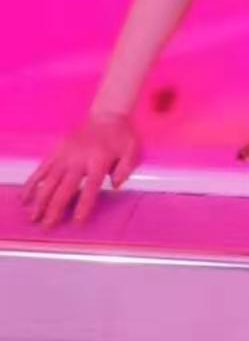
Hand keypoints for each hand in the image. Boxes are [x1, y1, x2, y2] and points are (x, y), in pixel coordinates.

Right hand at [20, 112, 141, 229]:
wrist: (107, 115)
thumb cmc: (120, 136)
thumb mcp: (131, 150)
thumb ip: (125, 169)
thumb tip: (116, 186)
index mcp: (99, 159)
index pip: (91, 186)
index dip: (84, 204)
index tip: (77, 221)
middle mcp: (80, 158)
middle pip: (66, 186)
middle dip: (56, 207)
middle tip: (48, 225)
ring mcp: (65, 154)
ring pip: (50, 180)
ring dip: (41, 199)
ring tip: (34, 217)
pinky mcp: (56, 150)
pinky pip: (41, 169)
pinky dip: (32, 184)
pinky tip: (24, 198)